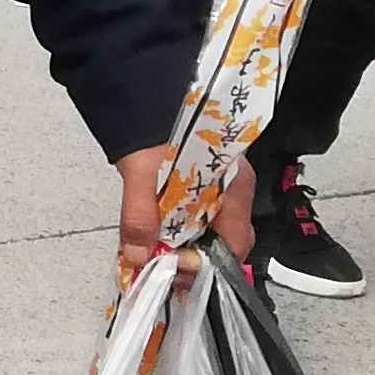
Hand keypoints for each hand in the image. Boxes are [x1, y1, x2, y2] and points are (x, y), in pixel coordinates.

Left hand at [116, 141, 253, 290]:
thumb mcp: (141, 174)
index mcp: (234, 185)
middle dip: (195, 261)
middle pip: (225, 243)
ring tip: (156, 257)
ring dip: (185, 250)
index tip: (178, 269)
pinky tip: (157, 240)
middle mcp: (234, 191)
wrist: (144, 104)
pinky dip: (178, 236)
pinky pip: (198, 223)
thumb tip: (137, 257)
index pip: (237, 240)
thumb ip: (139, 216)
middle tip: (164, 269)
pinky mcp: (203, 191)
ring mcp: (220, 192)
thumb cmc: (152, 132)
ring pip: (210, 235)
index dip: (210, 263)